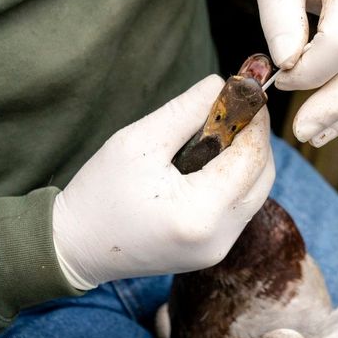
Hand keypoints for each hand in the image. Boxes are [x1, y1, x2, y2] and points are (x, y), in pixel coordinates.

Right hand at [51, 76, 274, 289]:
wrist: (75, 247)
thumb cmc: (100, 192)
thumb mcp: (138, 142)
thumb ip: (184, 111)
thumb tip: (221, 85)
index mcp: (200, 212)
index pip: (252, 157)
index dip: (254, 121)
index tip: (245, 92)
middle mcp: (218, 238)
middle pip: (263, 177)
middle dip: (254, 139)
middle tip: (234, 110)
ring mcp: (218, 249)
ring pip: (256, 193)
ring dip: (246, 159)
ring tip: (219, 133)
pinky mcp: (212, 252)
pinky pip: (239, 209)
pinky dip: (234, 181)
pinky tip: (210, 162)